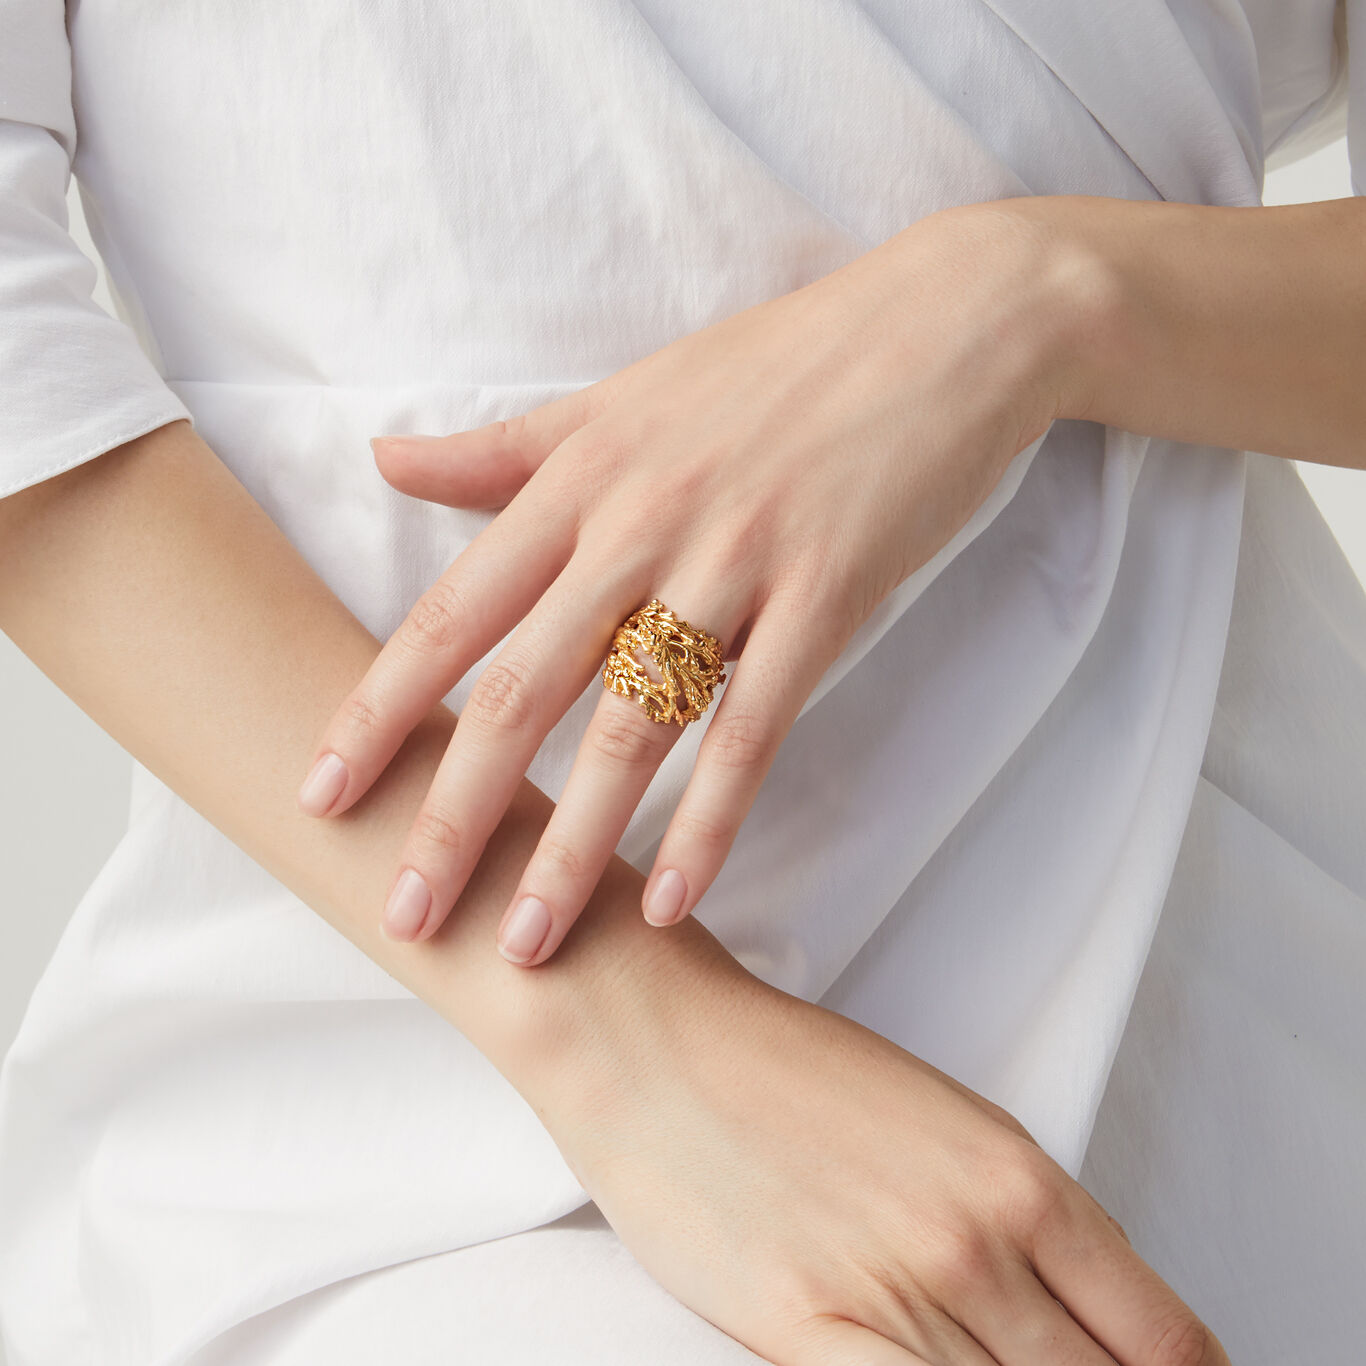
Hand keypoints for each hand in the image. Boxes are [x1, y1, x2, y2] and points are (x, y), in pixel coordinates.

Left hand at [297, 201, 1090, 962]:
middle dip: (452, 811)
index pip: (453, 612)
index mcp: (579, 479)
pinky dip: (710, 821)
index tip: (323, 796)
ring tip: (525, 943)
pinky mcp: (827, 595)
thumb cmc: (775, 365)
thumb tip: (385, 461)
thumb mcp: (621, 396)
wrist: (940, 324)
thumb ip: (503, 451)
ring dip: (571, 846)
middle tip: (404, 912)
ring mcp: (735, 561)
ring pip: (631, 726)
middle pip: (521, 690)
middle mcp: (639, 524)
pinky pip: (755, 728)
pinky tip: (670, 901)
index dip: (379, 710)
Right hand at [533, 965, 1228, 1365]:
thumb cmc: (786, 1065)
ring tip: (985, 1361)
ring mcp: (891, 1293)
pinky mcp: (800, 1333)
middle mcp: (974, 1241)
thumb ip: (1020, 1217)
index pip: (1165, 1338)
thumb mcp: (937, 1119)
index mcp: (1019, 1177)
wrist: (658, 1037)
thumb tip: (1082, 1311)